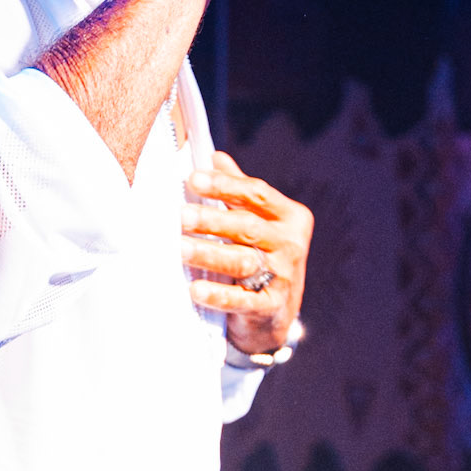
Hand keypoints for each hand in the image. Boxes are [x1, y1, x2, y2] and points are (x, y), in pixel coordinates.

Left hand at [182, 151, 313, 355]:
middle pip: (247, 226)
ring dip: (209, 254)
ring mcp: (284, 277)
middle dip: (212, 220)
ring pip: (242, 261)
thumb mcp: (259, 221)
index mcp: (290, 216)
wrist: (276, 314)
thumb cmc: (262, 256)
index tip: (193, 178)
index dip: (224, 186)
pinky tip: (196, 290)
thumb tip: (216, 157)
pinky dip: (219, 296)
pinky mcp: (272, 307)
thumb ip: (240, 192)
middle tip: (181, 216)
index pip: (256, 194)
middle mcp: (291, 244)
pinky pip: (243, 300)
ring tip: (180, 248)